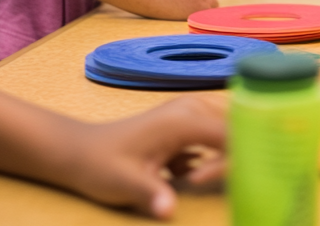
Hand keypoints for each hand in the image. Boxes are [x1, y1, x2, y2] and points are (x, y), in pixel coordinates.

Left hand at [66, 95, 224, 218]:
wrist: (80, 151)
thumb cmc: (101, 165)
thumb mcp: (125, 183)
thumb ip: (152, 195)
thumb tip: (169, 212)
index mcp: (184, 119)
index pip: (231, 135)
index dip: (232, 162)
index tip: (210, 185)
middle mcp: (194, 107)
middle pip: (238, 126)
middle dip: (239, 155)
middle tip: (220, 184)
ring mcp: (192, 110)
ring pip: (230, 127)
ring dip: (227, 154)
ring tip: (202, 179)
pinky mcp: (188, 120)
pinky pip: (217, 132)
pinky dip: (216, 153)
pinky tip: (194, 174)